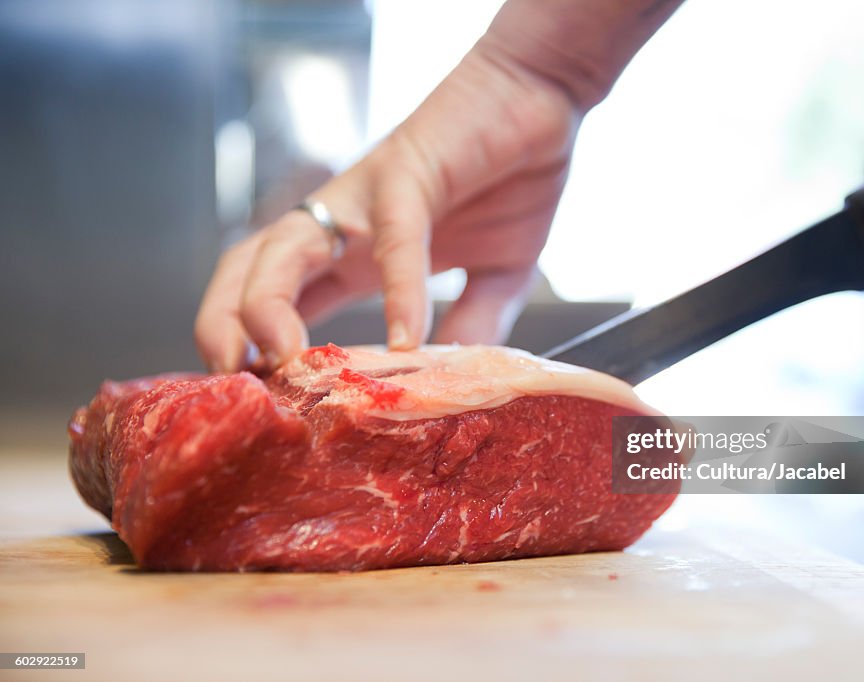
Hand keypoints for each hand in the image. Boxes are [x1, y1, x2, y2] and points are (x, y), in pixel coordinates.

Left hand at [195, 42, 579, 371]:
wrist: (538, 98)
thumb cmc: (510, 177)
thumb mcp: (497, 272)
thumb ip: (476, 320)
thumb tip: (459, 375)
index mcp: (353, 254)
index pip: (274, 302)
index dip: (252, 350)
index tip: (258, 404)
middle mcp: (342, 226)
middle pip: (248, 271)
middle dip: (223, 326)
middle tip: (237, 388)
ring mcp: (366, 198)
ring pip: (284, 248)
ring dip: (268, 306)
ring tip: (286, 363)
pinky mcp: (408, 173)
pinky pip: (393, 237)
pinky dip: (398, 293)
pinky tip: (405, 340)